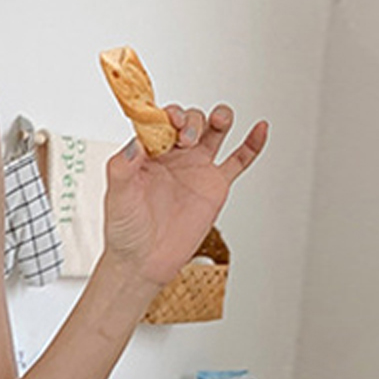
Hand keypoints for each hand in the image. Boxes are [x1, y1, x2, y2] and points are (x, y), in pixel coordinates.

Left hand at [103, 103, 269, 288]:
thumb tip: (135, 142)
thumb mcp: (117, 197)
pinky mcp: (215, 186)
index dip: (167, 115)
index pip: (162, 122)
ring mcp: (196, 169)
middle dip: (191, 121)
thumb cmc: (125, 232)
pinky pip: (239, 160)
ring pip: (215, 131)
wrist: (144, 263)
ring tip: (219, 121)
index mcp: (148, 154)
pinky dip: (252, 144)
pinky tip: (260, 128)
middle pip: (191, 120)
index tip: (168, 120)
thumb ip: (122, 167)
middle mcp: (174, 157)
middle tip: (185, 138)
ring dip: (219, 118)